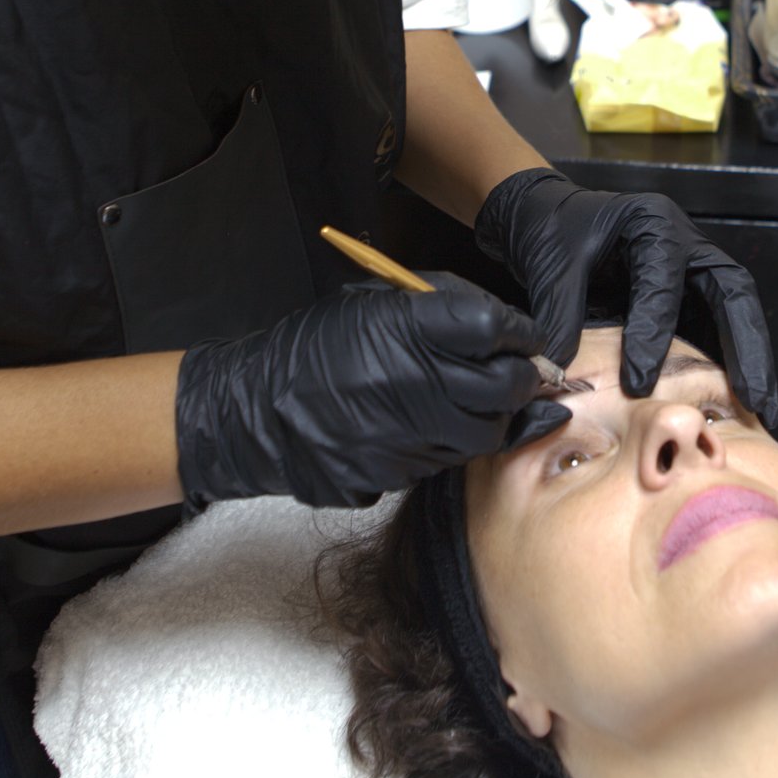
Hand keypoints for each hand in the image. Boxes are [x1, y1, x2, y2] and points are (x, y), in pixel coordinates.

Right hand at [175, 273, 567, 508]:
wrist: (255, 411)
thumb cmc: (315, 346)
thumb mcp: (372, 302)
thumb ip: (439, 303)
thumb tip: (500, 321)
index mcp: (407, 330)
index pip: (495, 329)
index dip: (519, 331)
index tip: (521, 335)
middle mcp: (415, 384)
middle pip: (506, 386)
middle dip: (519, 376)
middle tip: (513, 370)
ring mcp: (409, 437)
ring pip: (487, 432)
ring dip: (491, 414)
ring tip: (470, 399)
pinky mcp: (398, 475)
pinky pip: (448, 460)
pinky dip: (452, 443)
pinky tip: (433, 425)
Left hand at [473, 168, 777, 426]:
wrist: (540, 216)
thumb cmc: (548, 228)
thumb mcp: (549, 264)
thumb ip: (558, 314)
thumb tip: (562, 372)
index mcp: (652, 224)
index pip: (663, 280)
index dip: (653, 332)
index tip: (638, 383)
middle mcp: (684, 245)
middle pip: (732, 292)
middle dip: (748, 347)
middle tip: (756, 400)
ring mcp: (691, 271)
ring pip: (735, 313)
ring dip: (750, 361)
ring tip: (762, 412)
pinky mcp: (686, 298)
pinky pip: (714, 331)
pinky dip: (727, 365)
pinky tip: (736, 403)